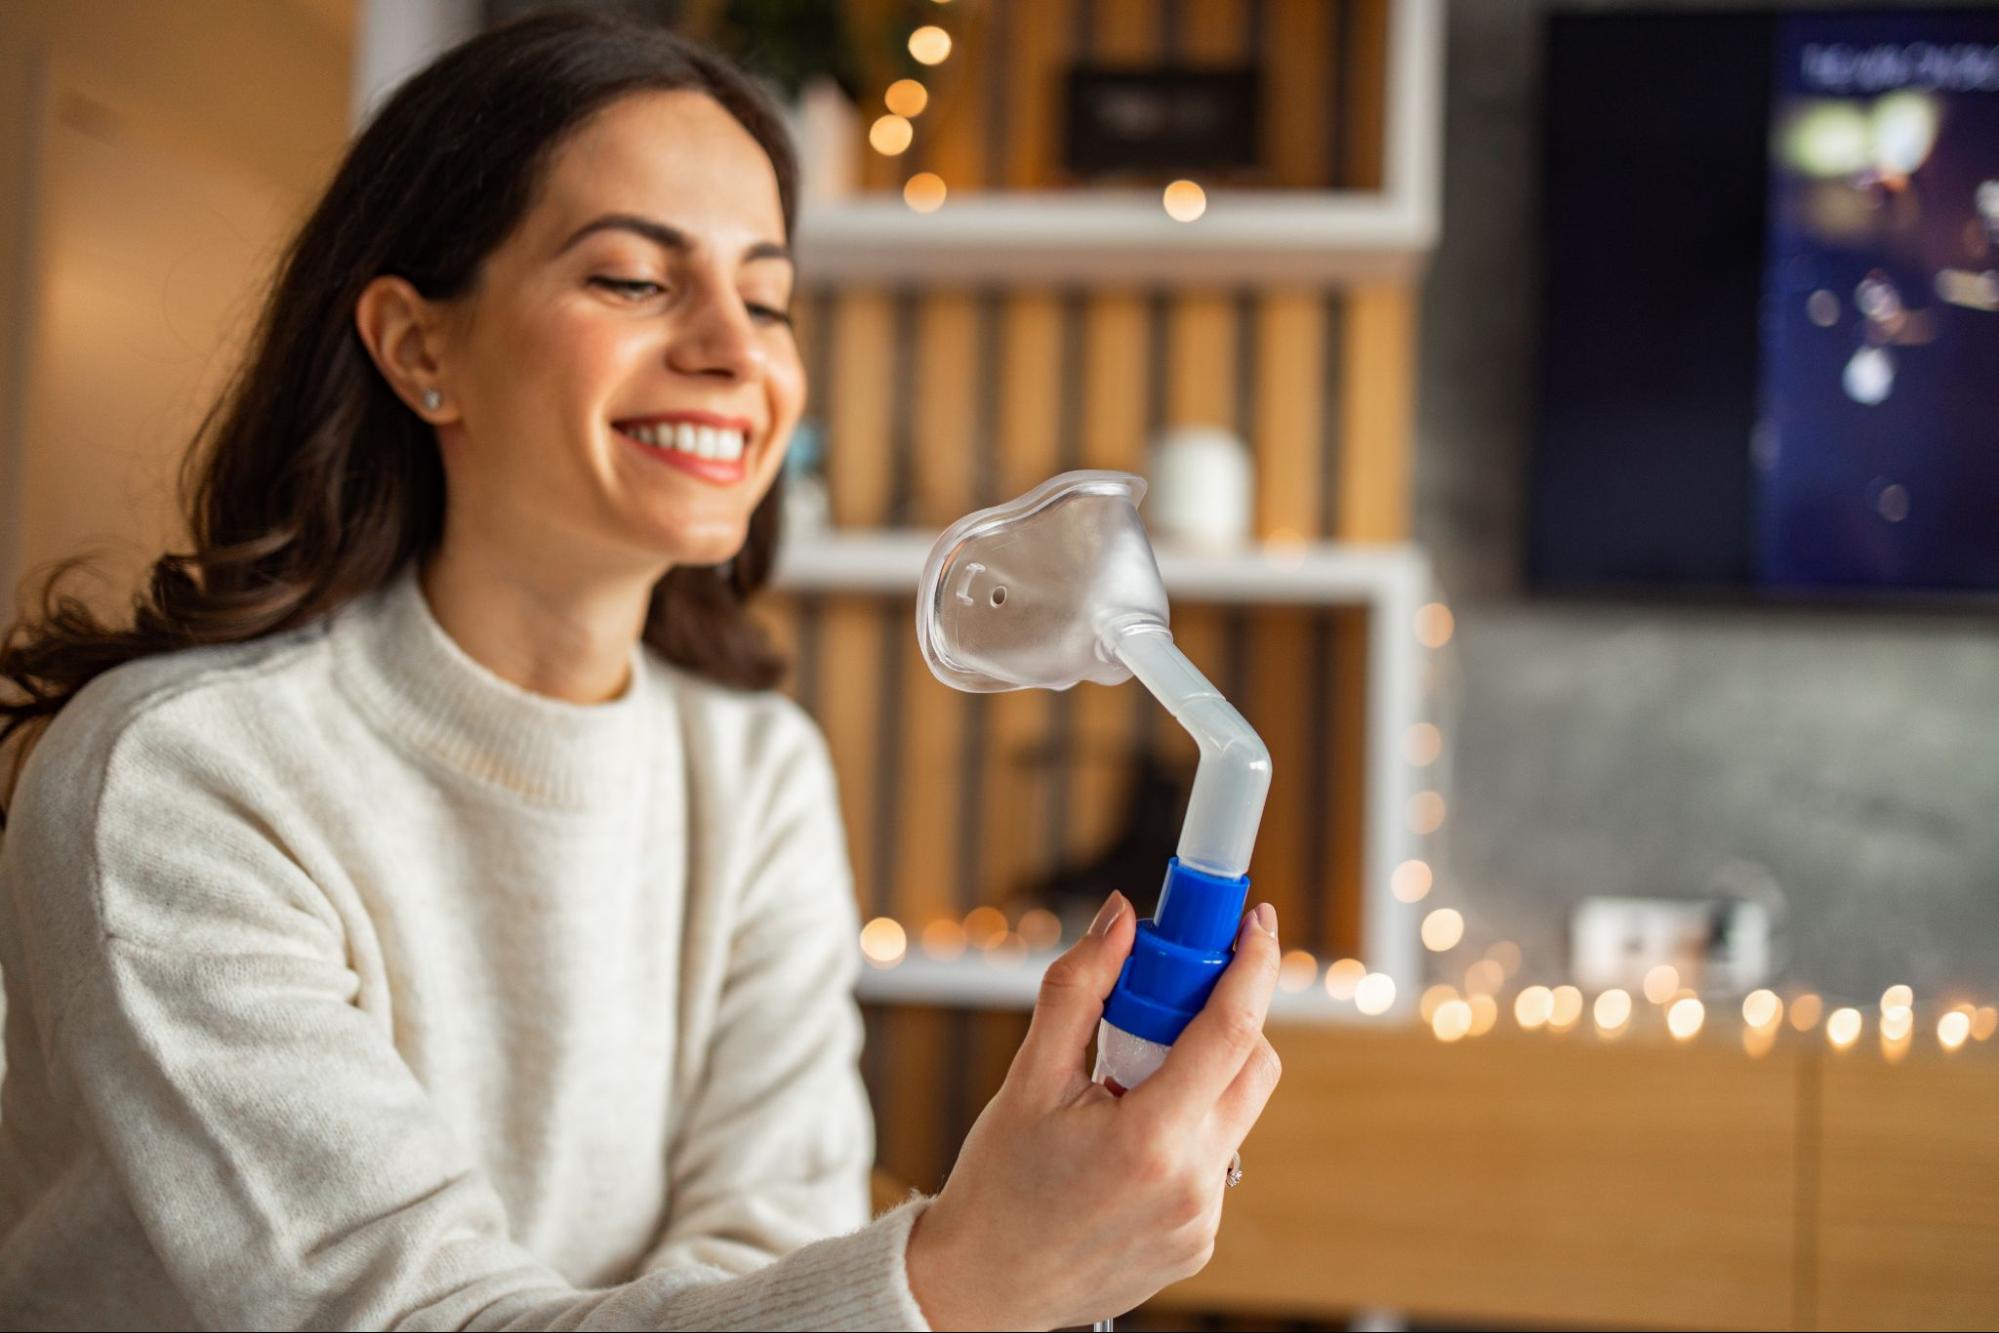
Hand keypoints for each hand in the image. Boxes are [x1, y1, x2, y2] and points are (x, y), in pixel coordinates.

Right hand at [903, 890, 1282, 1330]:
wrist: (982, 1288)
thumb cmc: (998, 1182)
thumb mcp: (1029, 1077)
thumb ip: (1079, 988)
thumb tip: (1122, 917)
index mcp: (1150, 1139)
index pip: (1231, 1031)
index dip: (1252, 966)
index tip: (1256, 924)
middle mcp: (1192, 1184)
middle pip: (1254, 1067)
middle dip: (1226, 1016)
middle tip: (1172, 997)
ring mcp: (1201, 1219)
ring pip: (1235, 1114)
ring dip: (1200, 1077)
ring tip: (1123, 1087)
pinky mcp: (1199, 1241)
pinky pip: (1214, 1160)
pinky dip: (1184, 1130)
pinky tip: (1123, 1145)